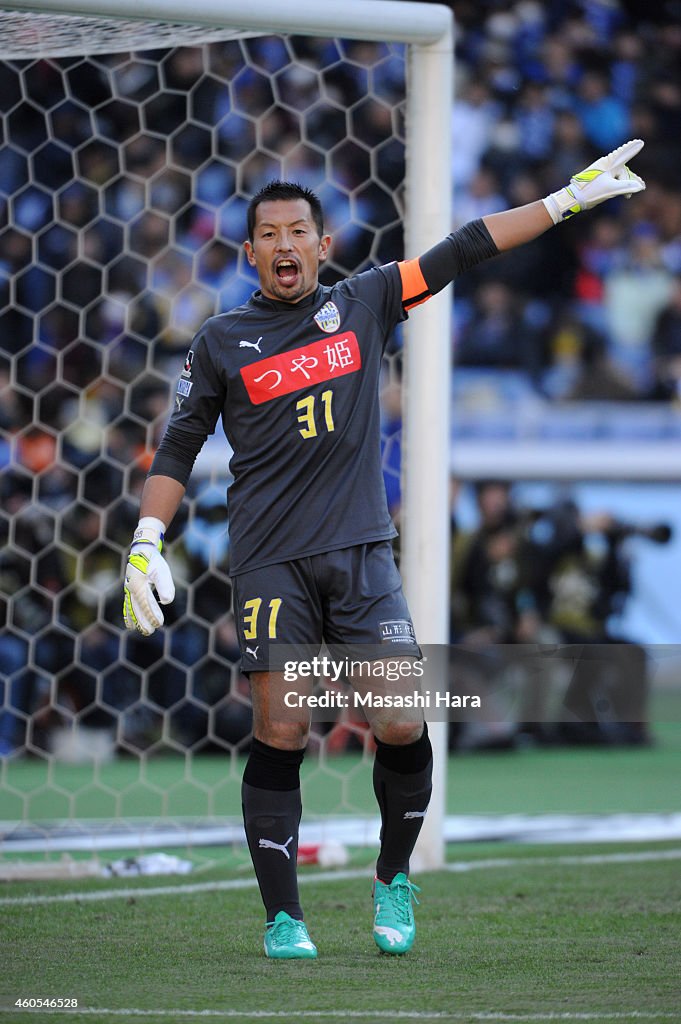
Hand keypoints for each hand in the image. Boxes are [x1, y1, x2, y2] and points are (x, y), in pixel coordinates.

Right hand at [123, 517, 174, 635]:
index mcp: (139, 585)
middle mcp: (132, 589)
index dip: (152, 615)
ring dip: (135, 619)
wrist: (142, 549)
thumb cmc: (153, 560)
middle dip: (143, 621)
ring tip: (139, 630)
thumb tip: (167, 601)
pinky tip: (130, 622)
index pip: (146, 604)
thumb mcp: (161, 571)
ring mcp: (129, 589)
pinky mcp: (130, 588)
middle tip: (150, 632)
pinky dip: (128, 614)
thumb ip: (164, 585)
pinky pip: (128, 604)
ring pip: (131, 608)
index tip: (158, 624)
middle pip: (137, 609)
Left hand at [543, 139, 645, 223]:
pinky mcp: (601, 178)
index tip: (640, 142)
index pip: (623, 155)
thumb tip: (639, 186)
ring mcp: (603, 171)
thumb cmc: (590, 192)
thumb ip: (626, 187)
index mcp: (607, 164)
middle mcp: (606, 165)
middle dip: (632, 178)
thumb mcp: (610, 190)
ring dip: (628, 183)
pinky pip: (614, 179)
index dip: (632, 149)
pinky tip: (627, 193)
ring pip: (619, 175)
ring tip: (640, 188)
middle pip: (623, 169)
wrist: (573, 199)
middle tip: (642, 185)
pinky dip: (621, 184)